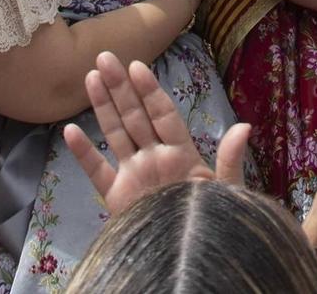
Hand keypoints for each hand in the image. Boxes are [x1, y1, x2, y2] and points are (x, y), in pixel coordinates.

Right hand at [61, 53, 249, 216]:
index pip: (163, 114)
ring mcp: (134, 175)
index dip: (150, 90)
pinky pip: (97, 171)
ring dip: (103, 106)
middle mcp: (154, 158)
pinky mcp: (117, 198)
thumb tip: (244, 126)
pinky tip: (71, 131)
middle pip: (135, 116)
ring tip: (91, 77)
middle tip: (106, 57)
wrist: (189, 260)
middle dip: (121, 86)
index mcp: (181, 154)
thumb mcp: (226, 191)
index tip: (137, 66)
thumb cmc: (212, 222)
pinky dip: (83, 153)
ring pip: (115, 134)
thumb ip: (230, 160)